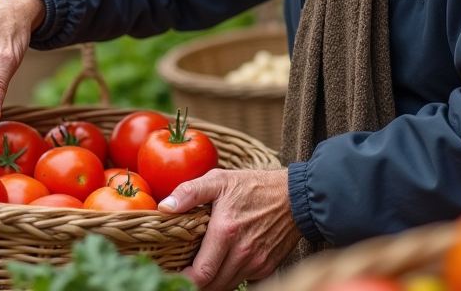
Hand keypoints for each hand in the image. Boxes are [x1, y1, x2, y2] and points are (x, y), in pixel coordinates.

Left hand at [157, 168, 300, 290]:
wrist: (295, 196)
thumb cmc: (255, 186)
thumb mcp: (219, 180)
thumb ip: (189, 192)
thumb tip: (164, 207)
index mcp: (225, 232)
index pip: (201, 274)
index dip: (184, 279)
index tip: (174, 272)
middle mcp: (242, 252)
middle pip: (212, 286)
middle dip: (196, 282)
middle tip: (184, 270)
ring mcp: (256, 262)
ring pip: (227, 285)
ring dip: (212, 281)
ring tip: (202, 267)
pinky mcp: (267, 266)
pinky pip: (243, 280)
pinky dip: (230, 276)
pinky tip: (224, 262)